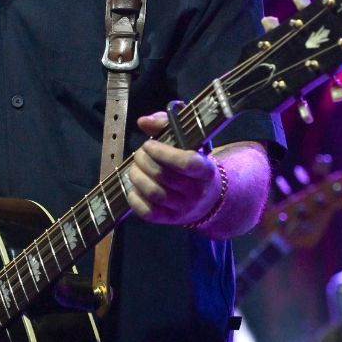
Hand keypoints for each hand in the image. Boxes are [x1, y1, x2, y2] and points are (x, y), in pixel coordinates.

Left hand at [123, 108, 221, 225]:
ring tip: (134, 168)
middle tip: (139, 154)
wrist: (207, 198)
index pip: (186, 163)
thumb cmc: (194, 163)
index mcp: (205, 170)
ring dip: (137, 177)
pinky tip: (135, 187)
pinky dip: (135, 198)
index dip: (163, 153)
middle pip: (163, 176)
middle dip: (143, 161)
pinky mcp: (169, 220)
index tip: (150, 144)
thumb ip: (166, 125)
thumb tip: (143, 122)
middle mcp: (196, 191)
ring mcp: (183, 208)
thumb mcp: (189, 141)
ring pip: (154, 193)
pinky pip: (147, 212)